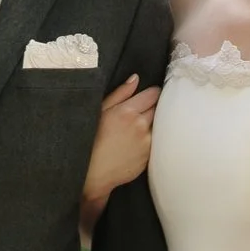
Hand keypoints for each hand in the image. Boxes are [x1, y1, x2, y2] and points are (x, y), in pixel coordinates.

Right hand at [78, 72, 158, 228]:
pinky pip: (155, 142)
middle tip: (142, 112)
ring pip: (157, 126)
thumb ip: (120, 93)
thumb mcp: (100, 111)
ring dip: (152, 124)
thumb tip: (136, 78)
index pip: (152, 95)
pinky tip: (135, 143)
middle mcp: (141, 125)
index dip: (151, 94)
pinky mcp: (149, 156)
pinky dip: (149, 139)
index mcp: (128, 111)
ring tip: (137, 129)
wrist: (93, 172)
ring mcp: (147, 142)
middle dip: (152, 108)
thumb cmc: (91, 139)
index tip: (148, 96)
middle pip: (158, 109)